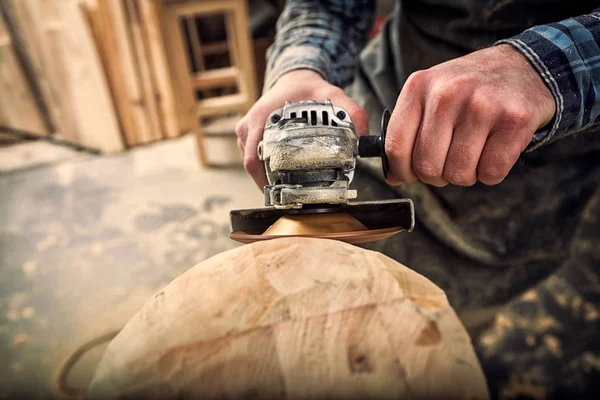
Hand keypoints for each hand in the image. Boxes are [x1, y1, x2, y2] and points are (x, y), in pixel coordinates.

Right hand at [236, 70, 368, 188]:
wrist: (294, 79)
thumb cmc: (307, 88)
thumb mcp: (333, 95)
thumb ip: (351, 112)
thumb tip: (362, 137)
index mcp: (261, 118)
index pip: (254, 157)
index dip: (263, 179)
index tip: (281, 191)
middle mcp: (249, 127)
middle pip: (253, 166)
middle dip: (269, 183)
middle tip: (290, 197)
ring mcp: (247, 134)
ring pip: (253, 165)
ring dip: (267, 177)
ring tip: (287, 190)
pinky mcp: (250, 138)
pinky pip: (255, 159)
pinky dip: (266, 169)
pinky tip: (282, 177)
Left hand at [385, 44, 555, 186]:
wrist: (525, 65)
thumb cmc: (470, 88)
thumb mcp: (431, 95)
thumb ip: (408, 131)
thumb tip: (392, 176)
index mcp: (419, 86)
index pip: (396, 147)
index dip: (402, 171)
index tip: (411, 174)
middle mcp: (447, 93)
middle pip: (427, 166)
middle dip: (438, 175)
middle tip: (450, 161)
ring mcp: (482, 105)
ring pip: (459, 173)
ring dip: (466, 174)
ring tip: (474, 153)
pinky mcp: (514, 120)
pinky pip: (491, 172)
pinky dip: (491, 173)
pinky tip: (495, 151)